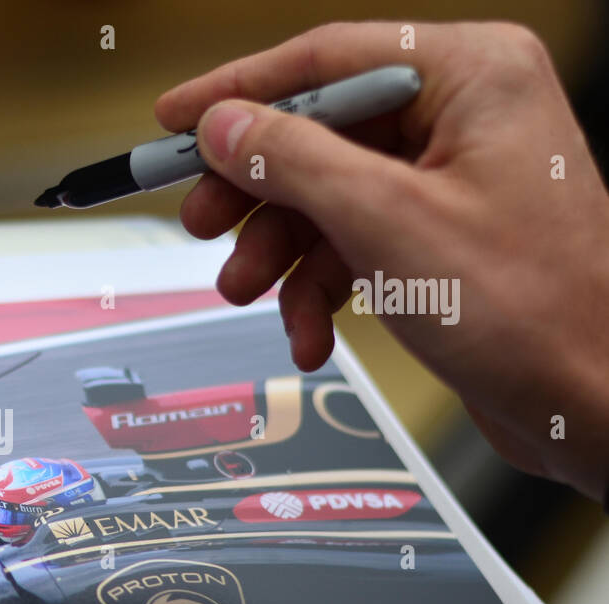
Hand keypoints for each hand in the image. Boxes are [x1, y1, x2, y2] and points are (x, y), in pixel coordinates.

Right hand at [156, 21, 608, 500]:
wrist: (589, 404)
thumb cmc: (534, 313)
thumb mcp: (387, 223)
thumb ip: (294, 162)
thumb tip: (226, 127)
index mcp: (472, 76)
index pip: (327, 58)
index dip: (239, 90)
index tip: (177, 118)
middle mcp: (465, 115)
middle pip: (318, 131)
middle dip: (258, 193)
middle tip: (204, 224)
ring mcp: (452, 177)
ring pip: (326, 194)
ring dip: (281, 252)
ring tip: (254, 292)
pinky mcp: (440, 235)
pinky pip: (352, 241)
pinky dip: (320, 287)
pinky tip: (310, 330)